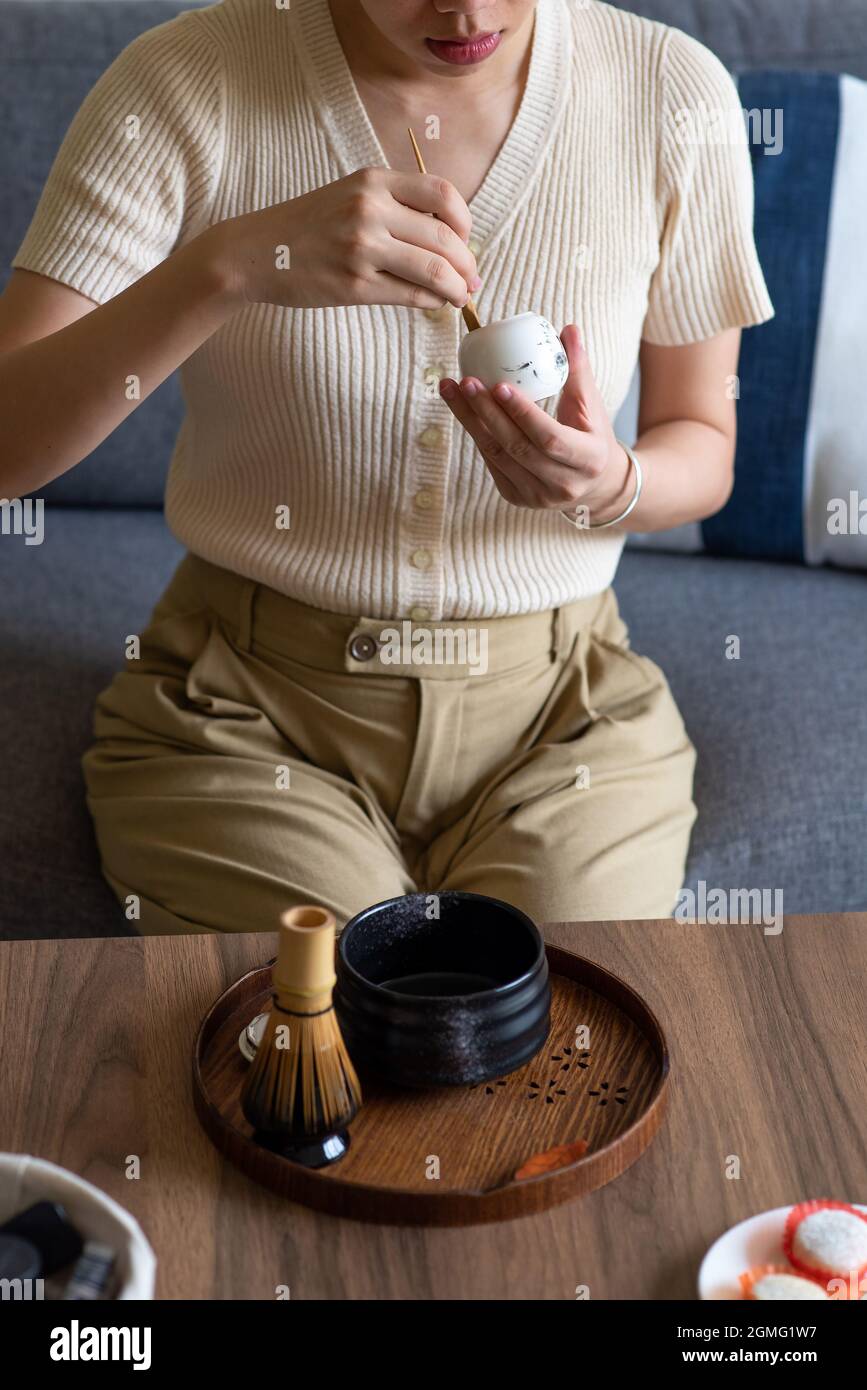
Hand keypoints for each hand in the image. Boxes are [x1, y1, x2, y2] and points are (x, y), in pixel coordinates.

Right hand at [203, 167, 479, 311]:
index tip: (465, 240)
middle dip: (467, 263)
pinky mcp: (354, 285)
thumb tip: (450, 236)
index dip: (465, 222)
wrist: (257, 251)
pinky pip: (410, 296)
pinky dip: (432, 302)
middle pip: (445, 237)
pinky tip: (435, 304)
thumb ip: (395, 205)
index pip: (443, 194)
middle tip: (471, 277)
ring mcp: (362, 249)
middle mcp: (370, 209)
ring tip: (460, 295)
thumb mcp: (351, 195)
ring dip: (457, 288)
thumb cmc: (309, 226)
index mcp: (373, 180)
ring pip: (434, 270)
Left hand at [439, 324, 632, 523]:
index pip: (550, 438)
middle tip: (466, 381)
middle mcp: (563, 485)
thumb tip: (568, 328)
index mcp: (588, 460)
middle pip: (516, 447)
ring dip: (470, 420)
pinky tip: (462, 408)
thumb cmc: (592, 435)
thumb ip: (578, 368)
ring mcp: (538, 496)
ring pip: (496, 455)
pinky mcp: (517, 497)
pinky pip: (490, 462)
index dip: (523, 413)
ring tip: (452, 389)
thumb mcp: (592, 404)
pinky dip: (476, 433)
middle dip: (487, 413)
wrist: (594, 482)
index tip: (499, 385)